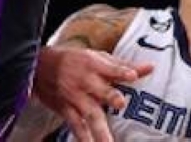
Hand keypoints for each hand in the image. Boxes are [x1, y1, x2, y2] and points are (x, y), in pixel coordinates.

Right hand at [33, 45, 154, 141]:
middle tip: (121, 104)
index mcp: (94, 65)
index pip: (111, 67)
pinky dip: (83, 138)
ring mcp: (75, 98)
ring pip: (90, 114)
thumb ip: (124, 65)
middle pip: (100, 90)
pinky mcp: (66, 111)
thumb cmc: (76, 61)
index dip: (122, 71)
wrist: (40, 67)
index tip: (133, 76)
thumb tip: (150, 67)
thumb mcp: (97, 57)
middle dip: (111, 97)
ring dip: (100, 129)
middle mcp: (85, 82)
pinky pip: (76, 127)